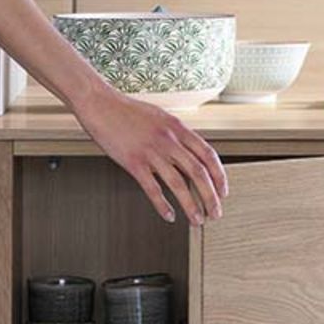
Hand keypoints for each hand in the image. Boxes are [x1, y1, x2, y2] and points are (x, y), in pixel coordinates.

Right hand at [74, 87, 227, 226]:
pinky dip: (162, 205)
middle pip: (198, 173)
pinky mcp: (133, 162)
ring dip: (191, 205)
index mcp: (177, 128)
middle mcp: (168, 140)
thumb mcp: (160, 117)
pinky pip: (152, 188)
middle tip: (215, 213)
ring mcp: (151, 152)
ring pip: (178, 184)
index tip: (223, 191)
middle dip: (210, 197)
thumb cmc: (127, 111)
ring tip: (196, 219)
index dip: (219, 176)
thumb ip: (176, 134)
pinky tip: (169, 215)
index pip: (208, 155)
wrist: (101, 104)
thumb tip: (189, 152)